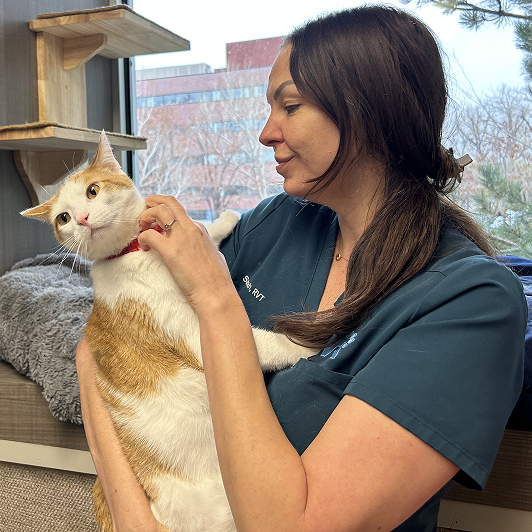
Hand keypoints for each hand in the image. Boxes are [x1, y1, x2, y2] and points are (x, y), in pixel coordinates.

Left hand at [137, 195, 240, 315]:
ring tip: (142, 228)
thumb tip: (205, 249)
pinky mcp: (170, 251)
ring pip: (158, 211)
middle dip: (153, 202)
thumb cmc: (217, 281)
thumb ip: (206, 248)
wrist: (216, 294)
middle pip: (169, 202)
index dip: (166, 213)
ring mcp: (180, 238)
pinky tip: (144, 248)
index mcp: (200, 230)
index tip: (158, 221)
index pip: (180, 212)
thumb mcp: (215, 255)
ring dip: (145, 217)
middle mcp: (191, 228)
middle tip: (144, 211)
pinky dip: (142, 238)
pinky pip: (149, 235)